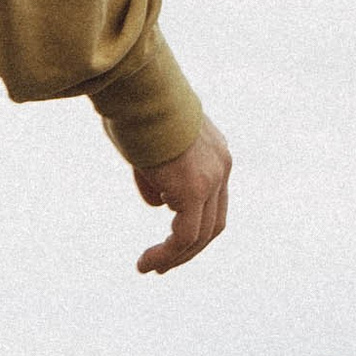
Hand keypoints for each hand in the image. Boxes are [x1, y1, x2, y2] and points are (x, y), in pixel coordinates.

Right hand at [132, 115, 231, 273]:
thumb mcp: (148, 146)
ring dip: (175, 257)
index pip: (212, 200)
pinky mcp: (194, 190)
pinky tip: (146, 262)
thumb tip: (158, 203)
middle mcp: (221, 166)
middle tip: (162, 265)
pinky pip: (184, 236)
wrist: (138, 87)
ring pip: (200, 234)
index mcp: (215, 152)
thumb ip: (157, 175)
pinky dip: (167, 254)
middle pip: (213, 222)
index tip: (167, 241)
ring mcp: (211, 178)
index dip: (191, 224)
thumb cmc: (134, 108)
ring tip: (148, 268)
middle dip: (187, 249)